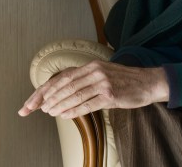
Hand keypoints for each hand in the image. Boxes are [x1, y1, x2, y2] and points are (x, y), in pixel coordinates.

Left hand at [18, 60, 168, 118]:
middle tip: (35, 108)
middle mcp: (94, 71)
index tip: (33, 100)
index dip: (45, 89)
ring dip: (59, 105)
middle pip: (64, 85)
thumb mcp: (103, 73)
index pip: (62, 77)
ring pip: (74, 95)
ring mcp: (102, 83)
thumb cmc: (124, 80)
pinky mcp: (110, 95)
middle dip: (47, 98)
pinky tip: (65, 116)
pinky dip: (74, 111)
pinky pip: (87, 104)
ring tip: (49, 112)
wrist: (148, 82)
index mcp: (91, 65)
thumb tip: (63, 91)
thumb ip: (85, 79)